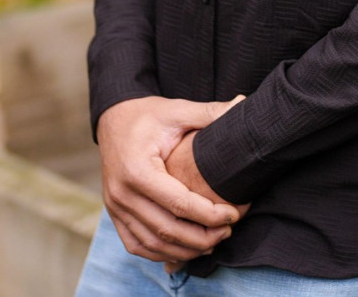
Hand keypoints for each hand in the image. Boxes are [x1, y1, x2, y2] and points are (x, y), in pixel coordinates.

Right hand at [97, 96, 242, 267]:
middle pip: (167, 230)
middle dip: (201, 237)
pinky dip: (162, 253)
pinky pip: (136, 245)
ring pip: (152, 243)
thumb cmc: (148, 115)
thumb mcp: (178, 110)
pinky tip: (185, 249)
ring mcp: (115, 207)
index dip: (209, 215)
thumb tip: (243, 103)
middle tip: (228, 232)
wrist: (114, 119)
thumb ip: (209, 112)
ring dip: (184, 250)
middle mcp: (122, 193)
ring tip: (212, 242)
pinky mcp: (114, 214)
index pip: (179, 204)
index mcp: (138, 169)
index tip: (234, 215)